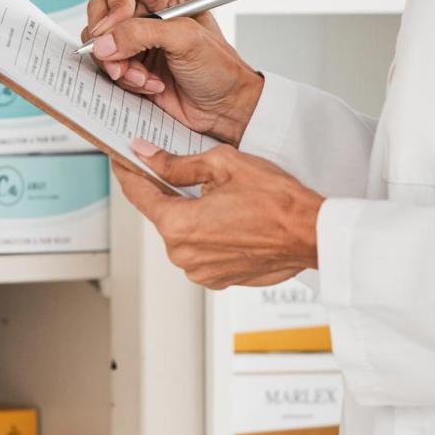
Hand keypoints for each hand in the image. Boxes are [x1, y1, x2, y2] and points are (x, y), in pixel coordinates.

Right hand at [82, 0, 263, 144]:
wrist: (224, 107)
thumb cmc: (219, 67)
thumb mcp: (185, 40)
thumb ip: (141, 34)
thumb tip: (104, 41)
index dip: (114, 3)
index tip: (115, 28)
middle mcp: (146, 10)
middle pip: (101, 11)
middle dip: (109, 40)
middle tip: (122, 60)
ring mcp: (135, 38)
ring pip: (100, 42)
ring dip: (119, 65)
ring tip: (145, 77)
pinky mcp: (130, 63)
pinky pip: (107, 66)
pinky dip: (125, 79)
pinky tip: (149, 85)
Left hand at [115, 139, 323, 289]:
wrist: (312, 234)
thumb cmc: (276, 201)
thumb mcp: (223, 164)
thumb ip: (176, 162)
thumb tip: (146, 155)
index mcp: (178, 226)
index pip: (138, 194)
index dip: (128, 172)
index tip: (122, 158)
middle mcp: (183, 255)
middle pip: (162, 214)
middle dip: (169, 191)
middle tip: (183, 168)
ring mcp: (201, 271)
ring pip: (183, 233)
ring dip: (192, 213)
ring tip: (220, 195)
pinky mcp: (219, 279)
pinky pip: (201, 250)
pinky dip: (208, 232)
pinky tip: (230, 216)